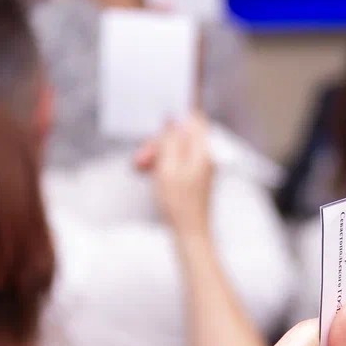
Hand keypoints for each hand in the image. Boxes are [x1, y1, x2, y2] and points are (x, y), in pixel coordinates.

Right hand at [137, 114, 213, 238]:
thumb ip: (170, 141)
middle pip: (181, 135)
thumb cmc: (179, 205)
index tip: (159, 111)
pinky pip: (177, 162)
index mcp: (204, 150)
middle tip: (141, 155)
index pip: (194, 118)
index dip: (177, 113)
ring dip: (157, 154)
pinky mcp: (194, 177)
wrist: (189, 234)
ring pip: (176, 149)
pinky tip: (148, 172)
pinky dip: (163, 164)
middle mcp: (205, 156)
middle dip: (160, 141)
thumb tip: (172, 119)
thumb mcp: (168, 168)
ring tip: (140, 167)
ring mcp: (201, 166)